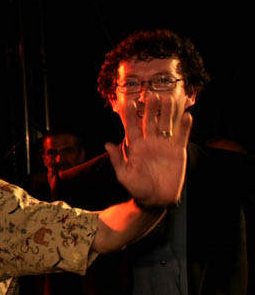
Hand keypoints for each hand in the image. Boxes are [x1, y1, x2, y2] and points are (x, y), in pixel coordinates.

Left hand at [107, 91, 190, 207]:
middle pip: (150, 122)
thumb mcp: (124, 175)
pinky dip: (185, 127)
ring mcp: (164, 146)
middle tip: (151, 94)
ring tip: (168, 99)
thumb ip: (117, 160)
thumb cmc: (138, 188)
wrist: (156, 199)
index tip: (129, 103)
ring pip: (166, 124)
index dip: (130, 116)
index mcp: (136, 147)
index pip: (132, 128)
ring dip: (167, 112)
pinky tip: (187, 116)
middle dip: (150, 109)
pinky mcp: (178, 151)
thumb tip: (107, 144)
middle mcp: (150, 143)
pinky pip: (182, 136)